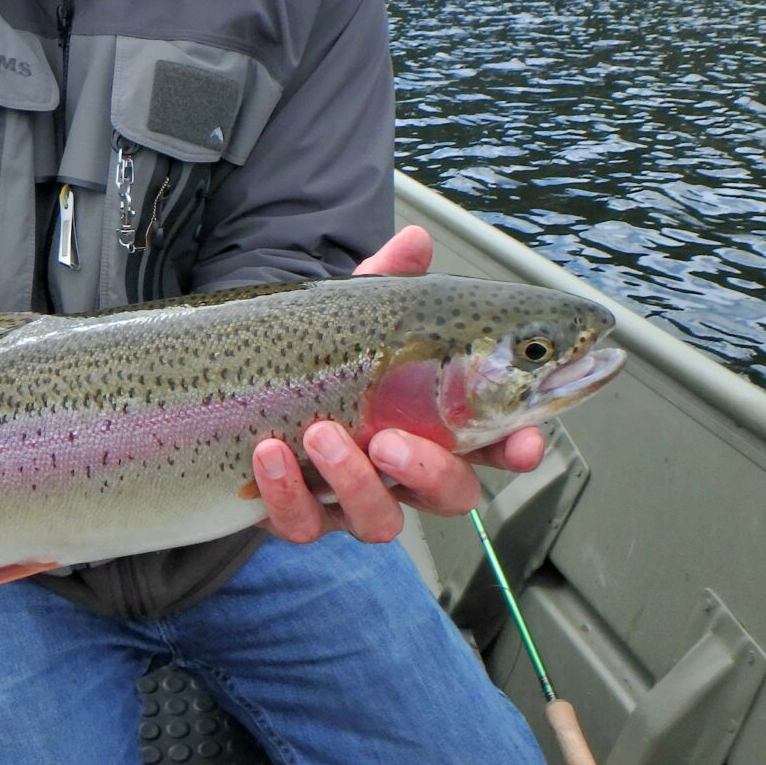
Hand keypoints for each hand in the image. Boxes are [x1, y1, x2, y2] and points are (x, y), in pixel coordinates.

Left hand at [254, 226, 547, 543]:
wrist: (240, 389)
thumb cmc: (319, 359)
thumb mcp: (350, 317)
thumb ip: (385, 283)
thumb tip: (415, 241)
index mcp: (431, 423)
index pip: (492, 445)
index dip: (516, 449)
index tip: (525, 443)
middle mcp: (400, 470)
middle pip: (449, 495)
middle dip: (429, 472)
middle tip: (389, 439)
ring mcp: (352, 499)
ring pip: (379, 521)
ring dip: (352, 480)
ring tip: (320, 434)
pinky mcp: (300, 515)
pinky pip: (303, 524)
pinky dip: (286, 493)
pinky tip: (268, 453)